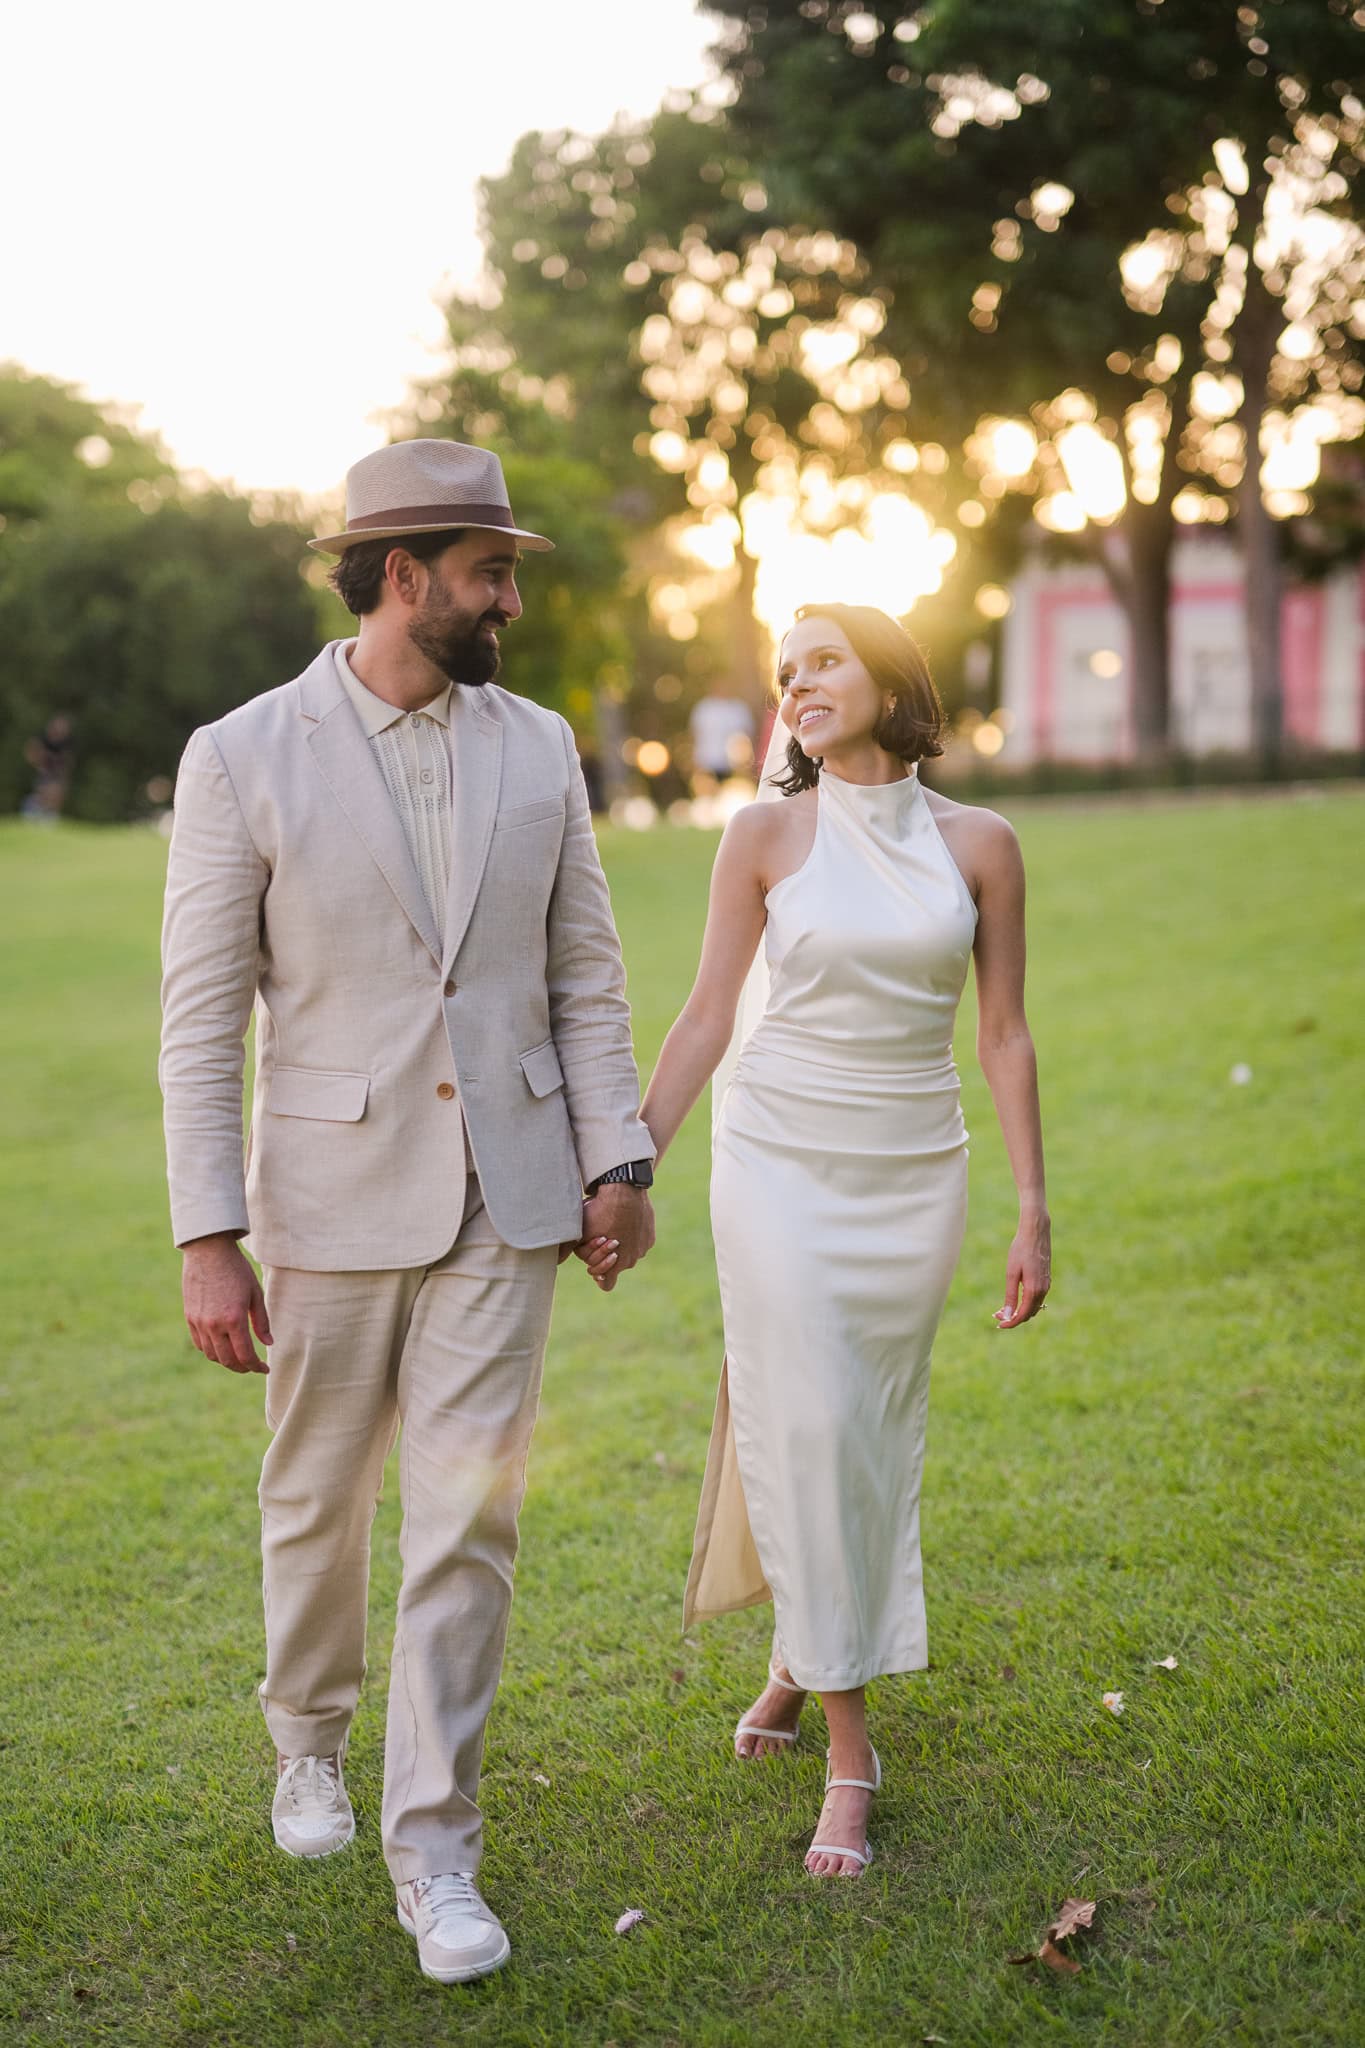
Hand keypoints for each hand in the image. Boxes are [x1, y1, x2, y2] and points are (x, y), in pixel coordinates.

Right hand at [182, 1233, 271, 1371]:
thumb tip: (268, 1343)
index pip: (245, 1355)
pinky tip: (221, 1346)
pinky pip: (200, 1343)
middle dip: (242, 1367)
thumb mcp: (255, 1293)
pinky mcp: (189, 1317)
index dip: (256, 1366)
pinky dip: (211, 1350)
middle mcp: (214, 1325)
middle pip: (228, 1360)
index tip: (264, 1368)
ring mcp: (199, 1322)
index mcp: (234, 1319)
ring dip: (226, 1361)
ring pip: (212, 1355)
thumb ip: (261, 1321)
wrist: (208, 1251)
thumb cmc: (236, 1269)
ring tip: (238, 1357)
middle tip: (252, 1366)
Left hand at [576, 1185, 655, 1292]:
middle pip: (617, 1265)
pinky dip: (632, 1234)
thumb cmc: (599, 1213)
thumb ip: (568, 1249)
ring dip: (622, 1244)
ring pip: (629, 1252)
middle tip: (601, 1238)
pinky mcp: (650, 1236)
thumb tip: (555, 1261)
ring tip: (612, 1226)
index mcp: (615, 1264)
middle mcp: (631, 1260)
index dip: (599, 1274)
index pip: (606, 1284)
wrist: (624, 1191)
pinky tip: (625, 1220)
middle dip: (608, 1255)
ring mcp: (643, 1248)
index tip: (594, 1263)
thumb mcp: (579, 1232)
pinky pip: (639, 1241)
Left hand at [994, 1208, 1050, 1329]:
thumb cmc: (1021, 1250)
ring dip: (1019, 1310)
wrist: (1036, 1232)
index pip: (1022, 1315)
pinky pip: (1037, 1299)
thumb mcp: (1012, 1273)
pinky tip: (1015, 1298)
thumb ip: (1010, 1295)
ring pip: (1033, 1307)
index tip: (999, 1324)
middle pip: (1029, 1313)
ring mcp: (1046, 1285)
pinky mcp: (1045, 1280)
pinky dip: (1026, 1303)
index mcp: (1034, 1290)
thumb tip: (1006, 1315)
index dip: (1010, 1322)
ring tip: (1003, 1308)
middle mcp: (1043, 1291)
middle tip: (997, 1315)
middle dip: (1013, 1317)